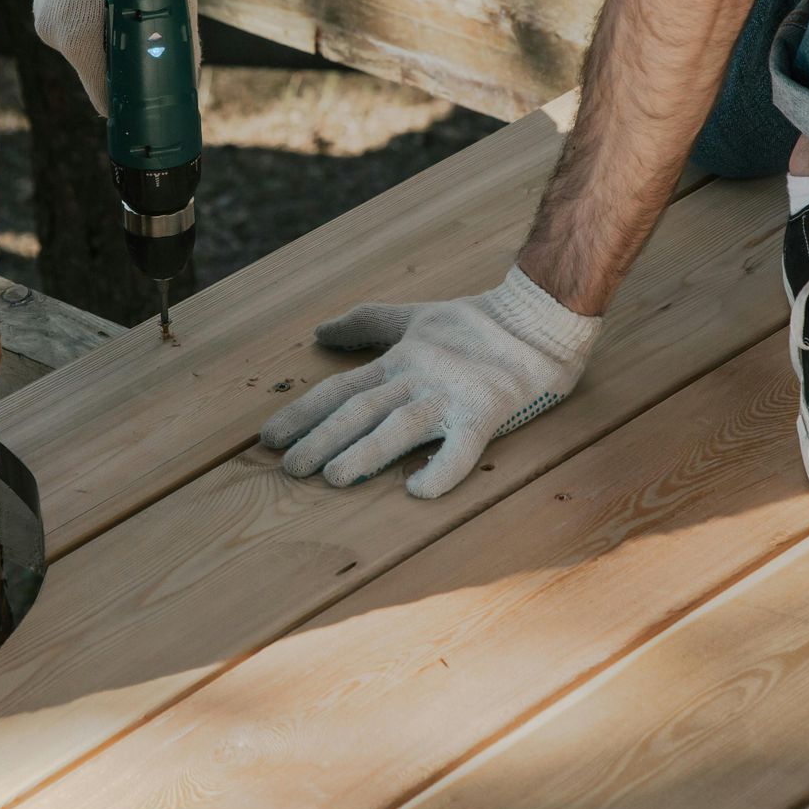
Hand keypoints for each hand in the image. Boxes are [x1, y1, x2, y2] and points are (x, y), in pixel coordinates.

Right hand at [33, 0, 199, 114]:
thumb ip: (181, 37)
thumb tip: (191, 76)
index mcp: (79, 39)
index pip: (105, 98)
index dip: (132, 107)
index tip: (153, 109)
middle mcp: (54, 32)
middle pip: (97, 71)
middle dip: (125, 68)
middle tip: (157, 55)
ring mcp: (44, 12)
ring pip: (85, 46)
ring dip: (110, 39)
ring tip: (139, 15)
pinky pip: (73, 22)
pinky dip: (95, 18)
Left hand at [261, 267, 602, 498]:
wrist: (539, 318)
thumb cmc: (475, 322)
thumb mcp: (414, 316)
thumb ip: (367, 324)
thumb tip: (319, 332)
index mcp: (400, 359)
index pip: (340, 389)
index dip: (303, 414)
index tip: (269, 440)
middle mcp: (418, 376)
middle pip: (360, 410)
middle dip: (321, 439)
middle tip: (290, 468)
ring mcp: (451, 395)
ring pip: (400, 426)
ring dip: (365, 453)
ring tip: (334, 478)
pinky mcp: (487, 412)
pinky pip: (462, 447)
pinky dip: (441, 469)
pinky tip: (417, 492)